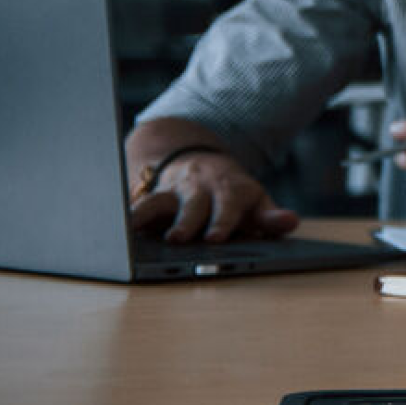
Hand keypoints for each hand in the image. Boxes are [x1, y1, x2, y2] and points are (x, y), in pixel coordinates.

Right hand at [127, 150, 298, 243]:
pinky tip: (115, 230)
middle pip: (193, 205)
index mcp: (231, 190)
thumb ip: (270, 217)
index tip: (216, 237)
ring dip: (150, 216)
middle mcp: (201, 189)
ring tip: (134, 232)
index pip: (228, 205)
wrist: (204, 166)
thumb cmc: (235, 195)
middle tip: (180, 238)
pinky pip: (138, 205)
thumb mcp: (257, 203)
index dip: (223, 221)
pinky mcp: (153, 197)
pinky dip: (128, 216)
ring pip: (160, 202)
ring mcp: (175, 192)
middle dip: (187, 221)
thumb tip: (290, 222)